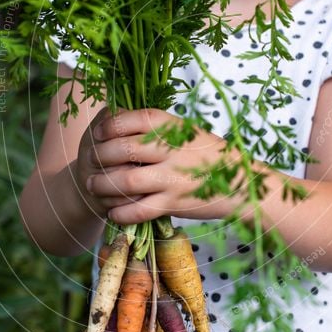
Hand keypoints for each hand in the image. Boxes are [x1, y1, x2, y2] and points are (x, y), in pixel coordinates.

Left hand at [82, 107, 236, 224]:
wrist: (241, 183)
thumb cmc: (209, 154)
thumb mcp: (186, 131)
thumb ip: (158, 128)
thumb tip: (119, 121)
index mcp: (173, 127)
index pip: (132, 119)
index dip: (110, 125)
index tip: (99, 132)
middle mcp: (171, 150)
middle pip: (122, 150)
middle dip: (99, 156)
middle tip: (89, 162)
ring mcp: (172, 178)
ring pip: (125, 181)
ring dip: (103, 185)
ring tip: (93, 186)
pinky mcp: (174, 203)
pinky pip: (138, 210)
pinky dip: (120, 212)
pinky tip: (112, 212)